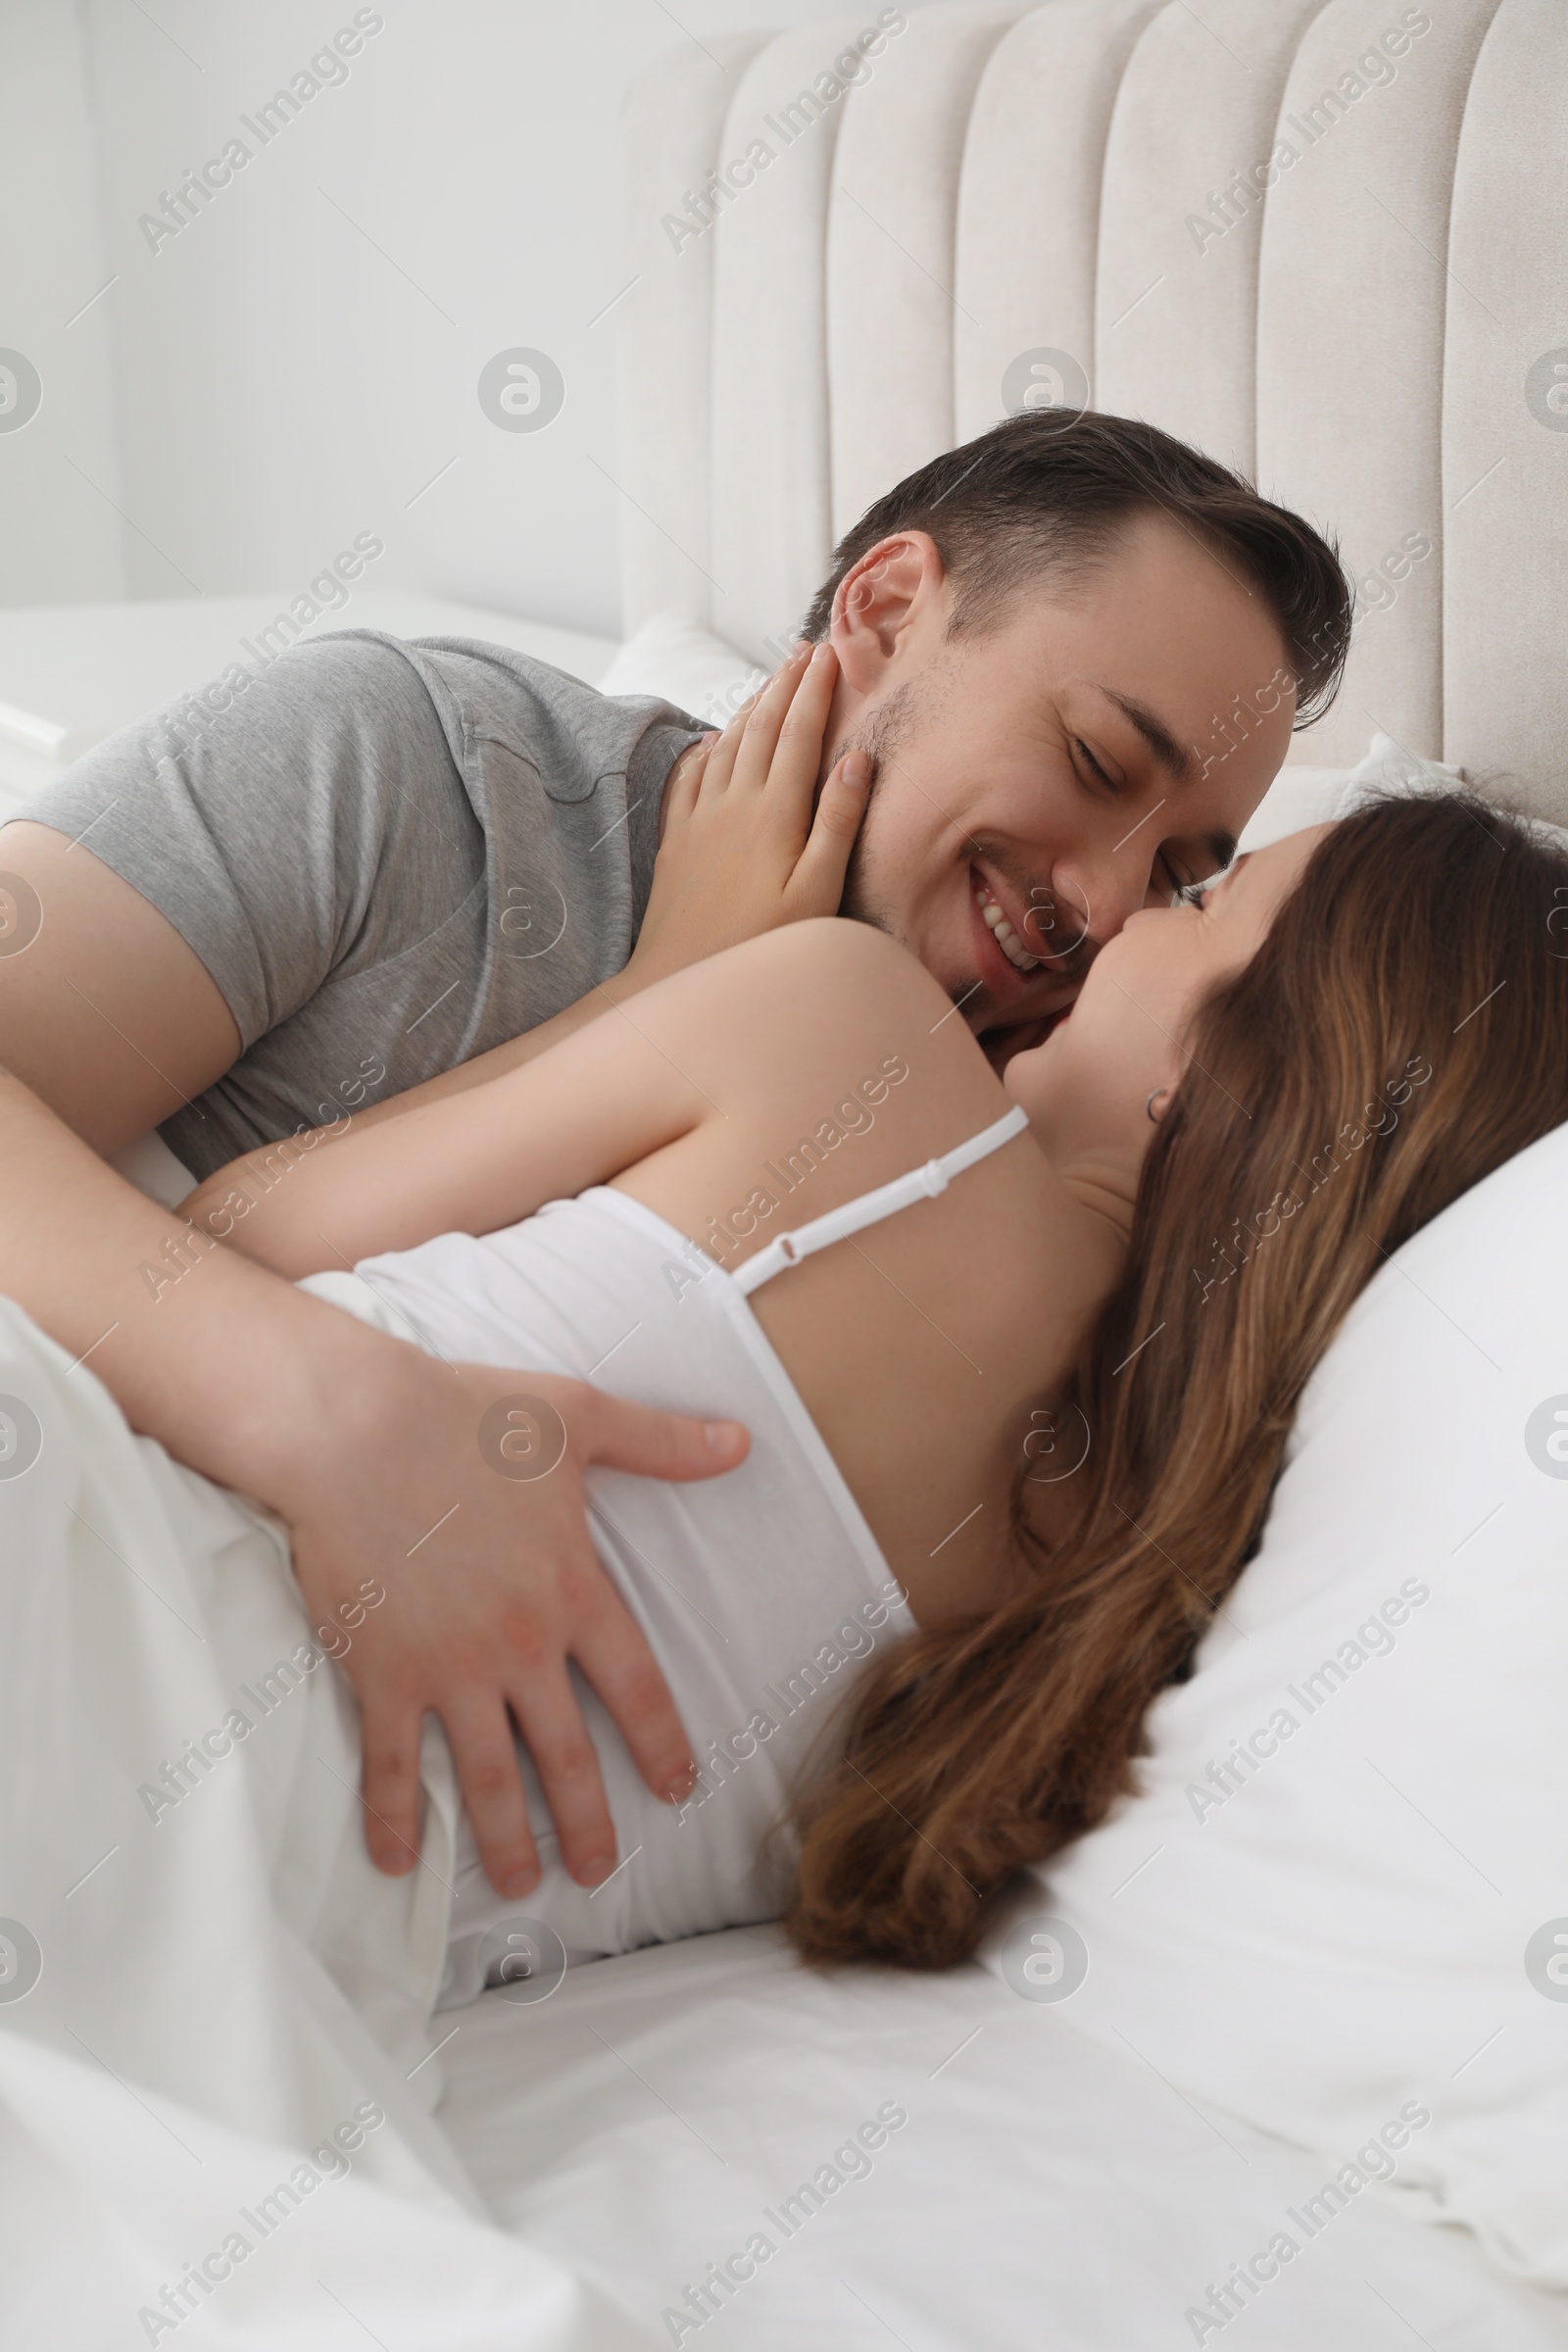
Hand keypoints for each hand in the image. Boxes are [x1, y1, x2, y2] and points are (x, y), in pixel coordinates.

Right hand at [279, 1336, 749, 1896]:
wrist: (355, 1428)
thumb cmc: (465, 1415)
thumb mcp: (579, 1418)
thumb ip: (663, 1442)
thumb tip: (739, 1443)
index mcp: (574, 1590)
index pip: (636, 1687)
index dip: (662, 1745)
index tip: (678, 1789)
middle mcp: (520, 1645)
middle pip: (568, 1756)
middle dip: (590, 1823)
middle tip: (602, 1871)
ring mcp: (450, 1668)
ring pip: (488, 1778)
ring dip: (507, 1840)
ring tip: (523, 1885)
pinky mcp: (383, 1674)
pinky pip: (392, 1763)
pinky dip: (395, 1819)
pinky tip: (400, 1864)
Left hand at [628, 642, 869, 982]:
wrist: (683, 979)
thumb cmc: (762, 944)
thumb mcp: (817, 889)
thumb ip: (838, 821)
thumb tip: (858, 759)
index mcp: (775, 812)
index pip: (798, 733)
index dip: (815, 691)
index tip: (830, 655)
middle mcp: (733, 803)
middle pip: (761, 727)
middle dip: (784, 684)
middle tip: (803, 652)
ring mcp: (699, 819)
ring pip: (726, 745)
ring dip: (749, 708)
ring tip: (769, 684)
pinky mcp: (676, 840)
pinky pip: (689, 777)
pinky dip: (705, 749)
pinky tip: (710, 742)